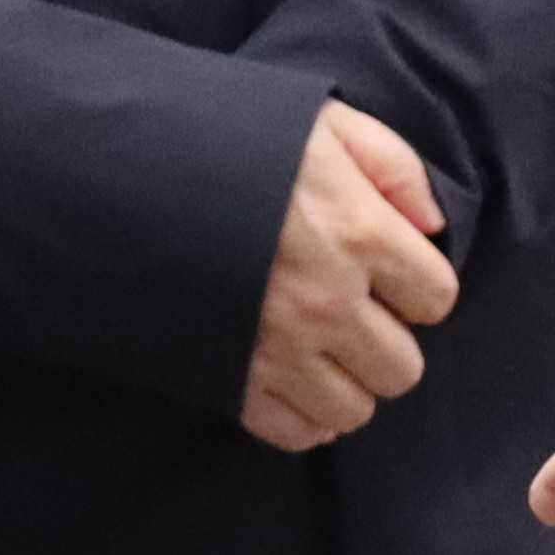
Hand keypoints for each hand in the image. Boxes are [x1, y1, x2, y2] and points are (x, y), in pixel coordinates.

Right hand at [244, 99, 459, 452]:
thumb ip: (393, 165)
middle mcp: (328, 303)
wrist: (119, 175)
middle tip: (354, 314)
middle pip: (401, 367)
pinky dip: (303, 415)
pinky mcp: (232, 380)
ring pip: (354, 409)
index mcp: (358, 232)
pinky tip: (292, 380)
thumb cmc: (224, 139)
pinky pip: (295, 432)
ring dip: (346, 383)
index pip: (436, 298)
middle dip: (386, 342)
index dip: (417, 286)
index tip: (388, 274)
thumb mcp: (320, 121)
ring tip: (322, 350)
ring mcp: (279, 350)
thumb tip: (432, 226)